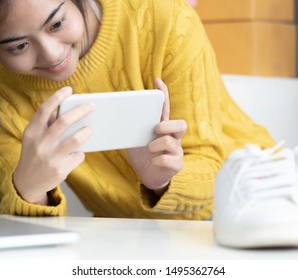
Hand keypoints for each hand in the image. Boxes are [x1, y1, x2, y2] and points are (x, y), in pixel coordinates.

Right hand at [13, 87, 94, 204]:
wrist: (27, 183)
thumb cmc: (34, 154)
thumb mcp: (33, 138)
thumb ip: (46, 124)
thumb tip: (68, 110)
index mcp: (32, 132)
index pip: (44, 110)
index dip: (57, 97)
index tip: (69, 89)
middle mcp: (40, 143)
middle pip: (64, 121)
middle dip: (81, 111)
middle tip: (92, 106)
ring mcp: (51, 157)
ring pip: (76, 139)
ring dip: (87, 132)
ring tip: (90, 129)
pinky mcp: (60, 169)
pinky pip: (78, 156)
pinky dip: (79, 153)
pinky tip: (75, 154)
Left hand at [127, 78, 186, 195]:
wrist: (147, 176)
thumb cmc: (142, 155)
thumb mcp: (135, 140)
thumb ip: (131, 128)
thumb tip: (116, 114)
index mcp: (162, 129)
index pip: (165, 108)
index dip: (163, 94)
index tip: (157, 81)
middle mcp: (173, 138)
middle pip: (181, 124)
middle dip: (168, 124)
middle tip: (156, 129)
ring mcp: (176, 151)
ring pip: (172, 141)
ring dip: (157, 144)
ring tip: (149, 149)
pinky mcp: (176, 165)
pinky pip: (169, 159)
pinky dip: (158, 160)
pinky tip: (153, 161)